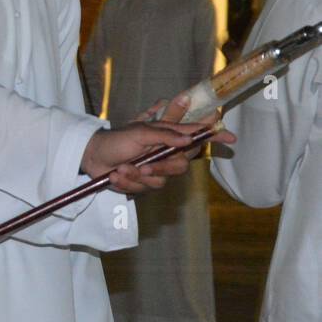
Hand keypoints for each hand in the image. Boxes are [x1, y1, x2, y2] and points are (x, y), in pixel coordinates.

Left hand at [81, 96, 234, 193]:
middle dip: (160, 168)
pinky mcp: (143, 183)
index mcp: (167, 137)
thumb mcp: (139, 132)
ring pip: (161, 181)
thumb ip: (164, 134)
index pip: (196, 137)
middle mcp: (165, 154)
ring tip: (121, 168)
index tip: (231, 138)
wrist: (91, 157)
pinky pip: (144, 189)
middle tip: (142, 164)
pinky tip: (116, 176)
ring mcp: (155, 170)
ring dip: (137, 176)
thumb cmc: (115, 140)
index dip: (214, 136)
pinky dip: (128, 182)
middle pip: (180, 166)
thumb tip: (188, 139)